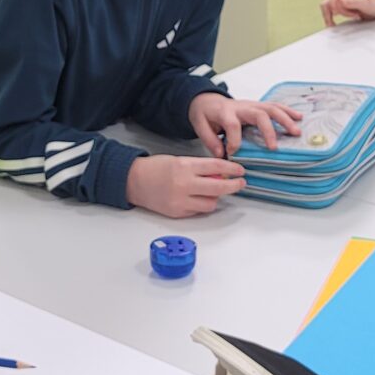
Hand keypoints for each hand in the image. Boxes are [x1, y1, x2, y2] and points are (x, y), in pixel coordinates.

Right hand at [127, 154, 245, 216]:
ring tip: (213, 191)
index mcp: (185, 166)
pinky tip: (199, 198)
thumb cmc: (156, 168)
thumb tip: (221, 174)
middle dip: (233, 185)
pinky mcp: (177, 213)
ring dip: (216, 197)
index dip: (232, 168)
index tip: (240, 170)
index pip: (216, 166)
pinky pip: (198, 211)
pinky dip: (202, 205)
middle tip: (240, 183)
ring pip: (211, 203)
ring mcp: (181, 201)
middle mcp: (184, 184)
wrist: (134, 181)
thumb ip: (200, 168)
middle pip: (219, 187)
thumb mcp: (179, 161)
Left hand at [189, 92, 302, 156]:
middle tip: (274, 147)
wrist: (206, 98)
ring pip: (271, 109)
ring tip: (296, 131)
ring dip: (285, 120)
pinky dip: (288, 111)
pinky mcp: (258, 105)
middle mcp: (241, 107)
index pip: (232, 124)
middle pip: (258, 115)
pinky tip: (299, 117)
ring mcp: (251, 105)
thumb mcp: (200, 125)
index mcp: (225, 112)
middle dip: (268, 130)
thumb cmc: (205, 114)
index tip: (232, 152)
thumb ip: (210, 140)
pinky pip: (275, 106)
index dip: (233, 140)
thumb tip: (222, 154)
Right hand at [321, 0, 374, 26]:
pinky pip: (330, 11)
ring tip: (349, 19)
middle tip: (352, 17)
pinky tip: (336, 23)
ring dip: (334, 16)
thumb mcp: (367, 4)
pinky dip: (331, 18)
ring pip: (328, 6)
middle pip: (329, 1)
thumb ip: (354, 2)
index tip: (343, 13)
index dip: (335, 4)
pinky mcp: (341, 5)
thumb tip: (340, 1)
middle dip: (336, 12)